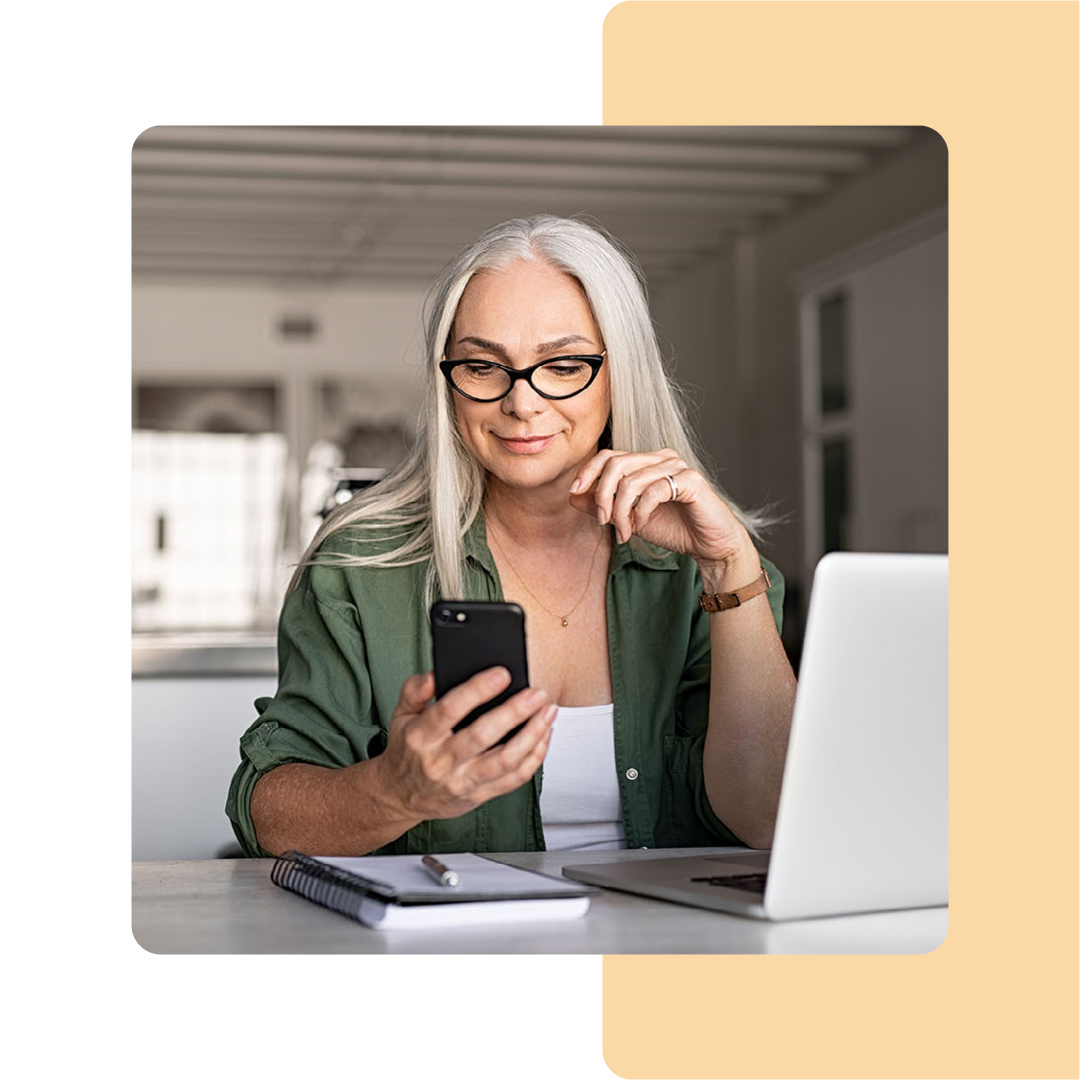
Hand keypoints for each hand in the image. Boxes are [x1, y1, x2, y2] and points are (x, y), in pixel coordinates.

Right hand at [376, 668, 555, 822]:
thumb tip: (435, 673)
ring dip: (532, 734)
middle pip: (483, 735)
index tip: (502, 674)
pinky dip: (534, 757)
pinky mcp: (479, 796)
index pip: (450, 710)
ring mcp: (462, 781)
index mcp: (421, 736)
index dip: (478, 690)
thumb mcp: (400, 715)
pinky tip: (543, 736)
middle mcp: (442, 761)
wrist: (399, 797)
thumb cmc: (406, 751)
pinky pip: (513, 779)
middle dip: (515, 712)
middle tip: (537, 693)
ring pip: (505, 760)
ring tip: (548, 711)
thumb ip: (415, 690)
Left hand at [569, 448, 753, 565]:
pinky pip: (654, 491)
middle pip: (616, 463)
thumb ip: (603, 506)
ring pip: (632, 480)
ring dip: (621, 511)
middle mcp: (662, 458)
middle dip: (603, 495)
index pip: (609, 455)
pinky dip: (641, 512)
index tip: (575, 492)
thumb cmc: (673, 529)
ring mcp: (678, 466)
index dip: (588, 471)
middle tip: (603, 521)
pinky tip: (641, 526)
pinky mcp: (691, 481)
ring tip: (625, 532)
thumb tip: (574, 495)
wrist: (709, 546)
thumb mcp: (629, 518)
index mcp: (647, 462)